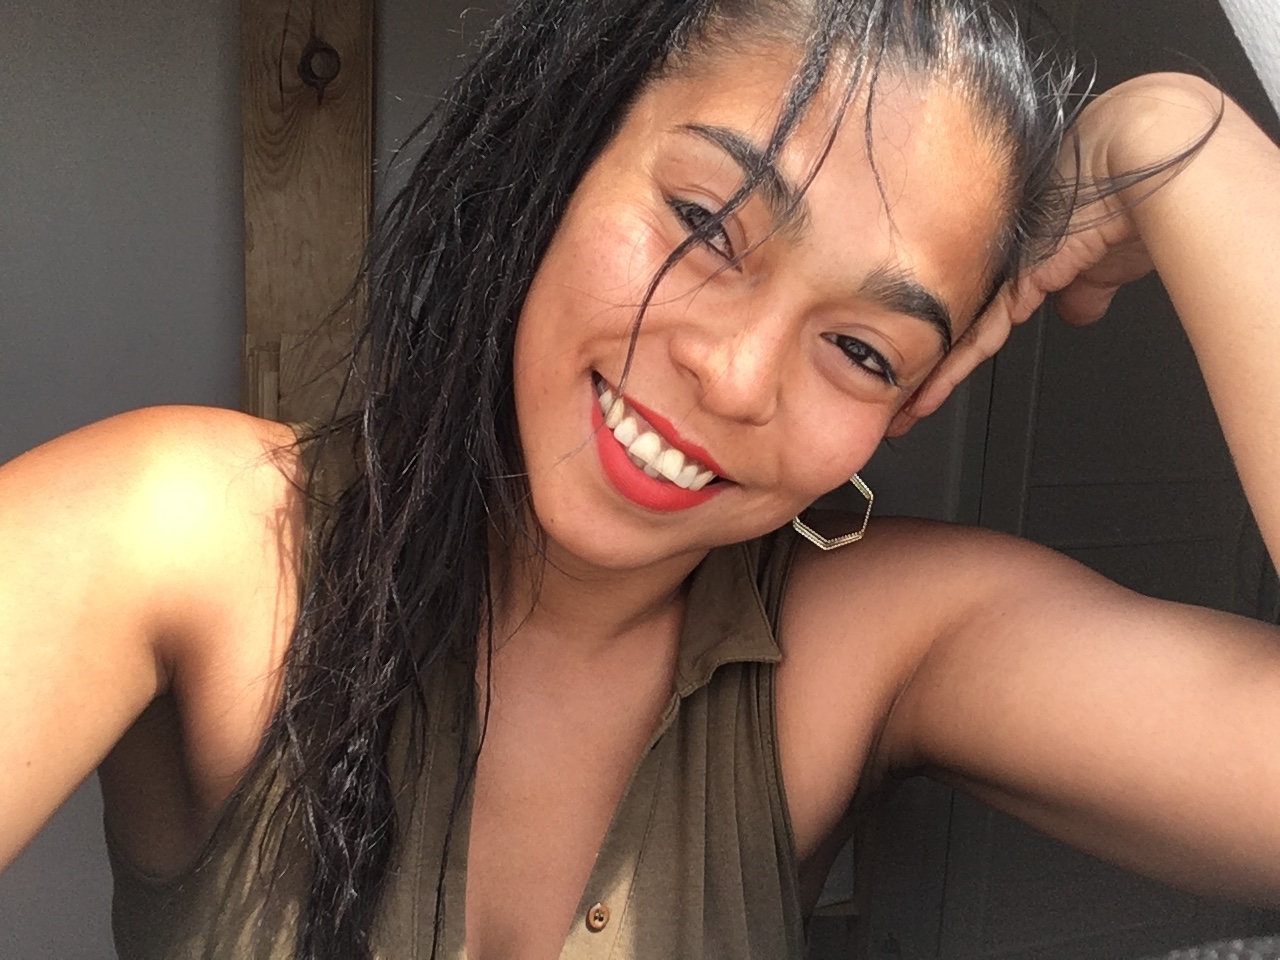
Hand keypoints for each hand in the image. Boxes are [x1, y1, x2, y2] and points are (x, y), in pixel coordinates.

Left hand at [886, 74, 1222, 437]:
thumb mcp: (1107, 256)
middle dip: (918, 360)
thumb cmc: (1127, 187)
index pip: (973, 313)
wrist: (1133, 151)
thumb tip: (1078, 310)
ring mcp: (995, 270)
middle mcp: (995, 262)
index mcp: (1015, 257)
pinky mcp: (1007, 282)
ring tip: (898, 412)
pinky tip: (921, 399)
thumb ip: (1085, 286)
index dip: (951, 347)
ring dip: (924, 378)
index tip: (925, 374)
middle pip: (949, 323)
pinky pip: (969, 338)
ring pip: (950, 335)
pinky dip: (946, 373)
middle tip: (891, 398)